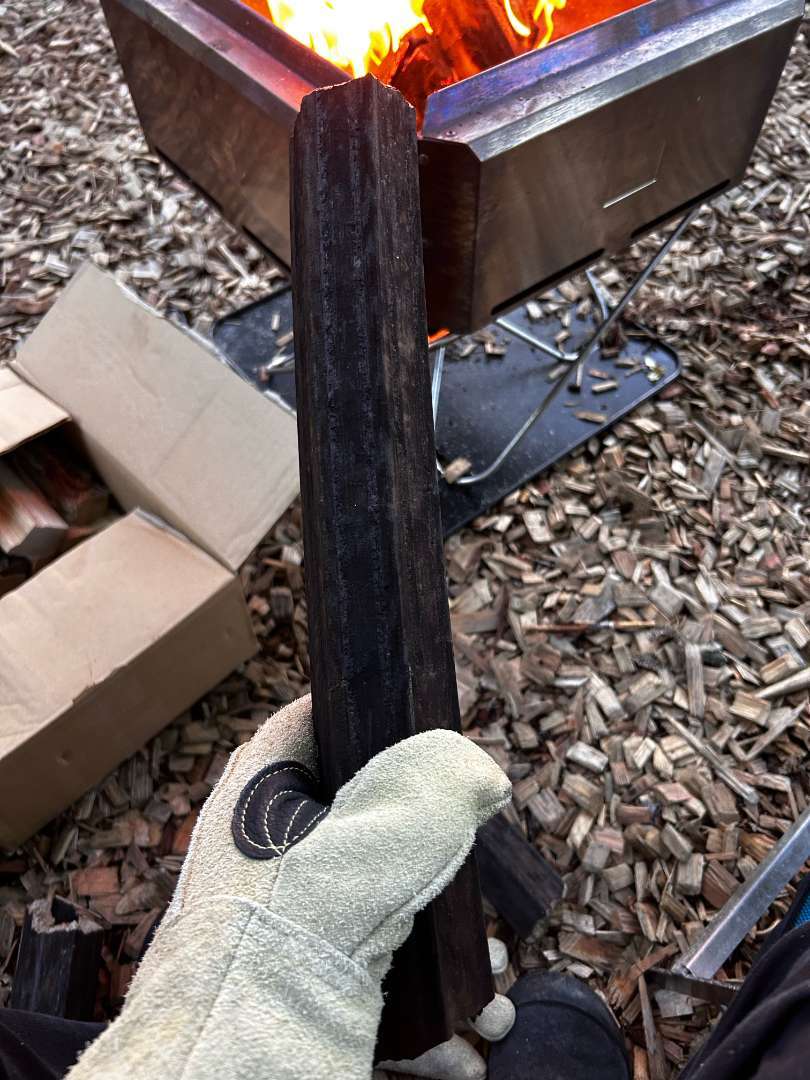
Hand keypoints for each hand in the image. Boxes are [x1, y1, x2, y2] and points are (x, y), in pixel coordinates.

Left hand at [67, 695, 511, 1079]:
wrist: (231, 1062)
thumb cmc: (305, 925)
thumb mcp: (387, 832)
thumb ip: (443, 782)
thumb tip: (480, 776)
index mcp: (257, 791)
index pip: (312, 725)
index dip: (368, 716)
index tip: (426, 730)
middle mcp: (258, 852)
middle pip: (359, 826)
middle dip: (437, 867)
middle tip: (480, 883)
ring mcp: (273, 922)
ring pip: (374, 917)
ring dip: (441, 958)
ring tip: (494, 1002)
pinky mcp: (285, 985)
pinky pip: (363, 986)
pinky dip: (416, 1016)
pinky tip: (465, 1049)